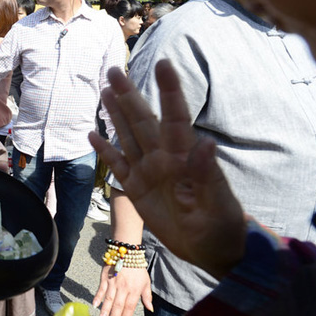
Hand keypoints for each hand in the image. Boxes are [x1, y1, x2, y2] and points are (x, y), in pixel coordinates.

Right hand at [88, 61, 246, 279]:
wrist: (214, 251)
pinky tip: (93, 135)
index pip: (175, 118)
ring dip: (117, 113)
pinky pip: (117, 165)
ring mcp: (148, 173)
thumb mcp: (218, 204)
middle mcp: (163, 159)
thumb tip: (205, 142)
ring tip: (106, 89)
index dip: (169, 91)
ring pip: (128, 136)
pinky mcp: (137, 190)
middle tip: (115, 69)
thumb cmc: (222, 227)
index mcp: (183, 158)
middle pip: (142, 121)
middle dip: (130, 95)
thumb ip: (207, 174)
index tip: (164, 64)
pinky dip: (105, 150)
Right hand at [92, 265, 151, 315]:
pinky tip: (95, 304)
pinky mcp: (105, 278)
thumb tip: (150, 309)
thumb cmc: (137, 269)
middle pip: (118, 305)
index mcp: (134, 290)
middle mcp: (123, 288)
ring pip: (109, 298)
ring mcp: (113, 283)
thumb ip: (147, 297)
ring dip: (105, 309)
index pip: (130, 306)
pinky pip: (101, 289)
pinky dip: (98, 297)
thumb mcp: (146, 282)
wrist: (127, 252)